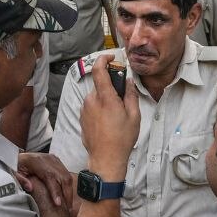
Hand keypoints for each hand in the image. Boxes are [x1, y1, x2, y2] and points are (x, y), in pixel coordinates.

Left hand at [17, 153, 74, 207]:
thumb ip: (21, 180)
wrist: (20, 157)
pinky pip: (67, 175)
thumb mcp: (14, 172)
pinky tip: (66, 196)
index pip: (50, 177)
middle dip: (67, 194)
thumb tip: (30, 187)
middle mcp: (48, 159)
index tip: (58, 203)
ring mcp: (55, 160)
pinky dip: (68, 187)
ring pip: (67, 177)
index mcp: (36, 161)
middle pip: (63, 177)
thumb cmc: (17, 166)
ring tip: (69, 205)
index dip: (56, 191)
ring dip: (69, 192)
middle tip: (68, 208)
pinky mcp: (58, 163)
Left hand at [82, 56, 140, 179]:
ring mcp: (84, 109)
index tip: (111, 58)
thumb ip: (131, 95)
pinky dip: (100, 108)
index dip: (103, 59)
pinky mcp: (82, 117)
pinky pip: (92, 106)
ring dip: (106, 99)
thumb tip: (128, 81)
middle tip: (123, 100)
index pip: (98, 70)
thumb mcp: (134, 116)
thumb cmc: (122, 139)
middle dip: (112, 88)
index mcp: (105, 98)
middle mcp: (91, 101)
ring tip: (116, 116)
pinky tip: (108, 122)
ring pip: (96, 96)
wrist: (106, 159)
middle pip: (100, 85)